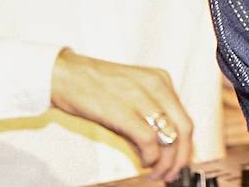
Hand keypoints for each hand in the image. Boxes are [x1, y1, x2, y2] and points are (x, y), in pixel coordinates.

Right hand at [50, 48, 193, 180]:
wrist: (64, 75)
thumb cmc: (93, 87)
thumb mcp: (128, 102)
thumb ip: (144, 126)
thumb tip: (154, 154)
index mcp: (160, 81)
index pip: (185, 118)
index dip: (185, 146)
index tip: (178, 162)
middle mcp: (156, 86)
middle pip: (185, 128)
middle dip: (180, 157)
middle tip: (170, 172)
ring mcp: (141, 97)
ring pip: (170, 135)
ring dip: (165, 161)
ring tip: (156, 172)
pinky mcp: (124, 110)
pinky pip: (149, 139)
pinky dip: (150, 156)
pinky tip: (144, 161)